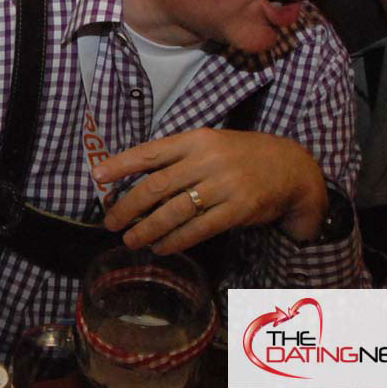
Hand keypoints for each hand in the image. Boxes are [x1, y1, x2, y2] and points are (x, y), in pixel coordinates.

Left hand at [91, 128, 327, 252]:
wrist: (289, 166)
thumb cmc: (239, 155)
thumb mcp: (208, 145)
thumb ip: (177, 159)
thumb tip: (136, 182)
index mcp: (194, 139)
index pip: (150, 152)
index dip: (121, 165)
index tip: (97, 176)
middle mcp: (206, 160)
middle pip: (156, 186)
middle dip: (128, 206)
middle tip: (110, 221)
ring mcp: (223, 185)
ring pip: (175, 211)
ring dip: (148, 229)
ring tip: (130, 240)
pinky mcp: (238, 209)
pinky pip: (199, 229)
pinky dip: (176, 240)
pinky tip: (161, 247)